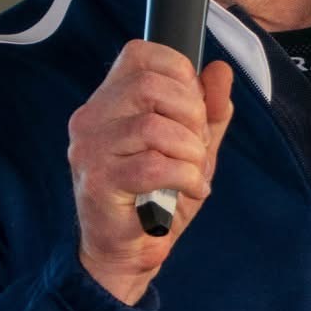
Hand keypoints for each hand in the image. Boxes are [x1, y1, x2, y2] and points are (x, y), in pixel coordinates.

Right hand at [68, 41, 233, 303]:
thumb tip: (220, 71)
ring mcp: (90, 150)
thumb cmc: (156, 201)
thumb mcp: (191, 149)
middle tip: (198, 145)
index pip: (140, 54)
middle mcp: (91, 119)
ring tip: (194, 171)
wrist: (126, 256)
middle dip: (191, 113)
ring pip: (152, 127)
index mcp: (108, 102)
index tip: (194, 108)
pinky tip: (191, 190)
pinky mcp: (99, 183)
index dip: (180, 73)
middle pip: (149, 85)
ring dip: (190, 150)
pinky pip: (153, 167)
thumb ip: (208, 111)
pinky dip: (185, 177)